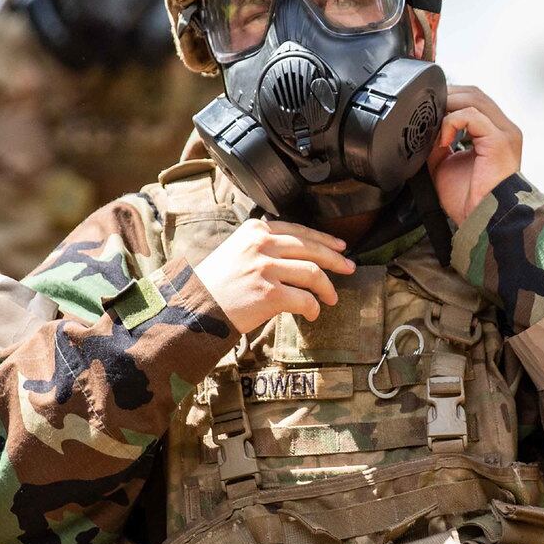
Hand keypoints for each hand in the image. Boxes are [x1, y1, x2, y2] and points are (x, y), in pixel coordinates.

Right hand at [194, 219, 353, 334]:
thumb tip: (298, 256)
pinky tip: (312, 313)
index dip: (323, 239)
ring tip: (332, 298)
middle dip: (335, 258)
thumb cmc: (215, 284)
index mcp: (254, 230)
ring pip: (313, 272)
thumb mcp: (236, 251)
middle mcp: (261, 244)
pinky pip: (304, 299)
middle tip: (349, 268)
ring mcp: (266, 268)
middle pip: (311, 247)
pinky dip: (313, 307)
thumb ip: (263, 247)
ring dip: (327, 287)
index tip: (339, 247)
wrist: (194, 307)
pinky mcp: (269, 293)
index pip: (298, 230)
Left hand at [427, 85, 522, 224]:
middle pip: (474, 94)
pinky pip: (472, 115)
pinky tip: (443, 140)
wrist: (484, 222)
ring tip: (434, 122)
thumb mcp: (446, 165)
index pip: (474, 101)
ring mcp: (504, 132)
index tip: (428, 110)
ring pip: (474, 98)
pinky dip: (452, 122)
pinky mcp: (499, 140)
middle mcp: (503, 129)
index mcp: (495, 134)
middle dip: (447, 97)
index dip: (450, 99)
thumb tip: (426, 130)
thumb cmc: (471, 202)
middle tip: (426, 111)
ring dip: (448, 106)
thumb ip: (439, 144)